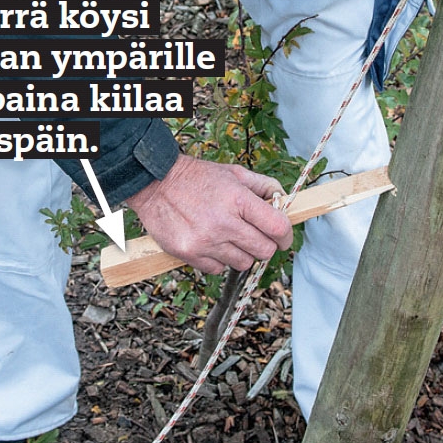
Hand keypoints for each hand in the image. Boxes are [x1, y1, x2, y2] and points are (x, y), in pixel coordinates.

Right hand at [126, 155, 292, 273]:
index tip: (284, 237)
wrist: (155, 183)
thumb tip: (284, 200)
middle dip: (265, 245)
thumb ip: (263, 185)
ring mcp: (206, 241)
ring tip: (229, 237)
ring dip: (241, 253)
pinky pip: (218, 269)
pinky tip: (211, 243)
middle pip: (264, 251)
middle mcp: (224, 223)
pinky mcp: (190, 254)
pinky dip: (219, 260)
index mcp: (239, 199)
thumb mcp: (234, 172)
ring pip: (243, 263)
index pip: (278, 228)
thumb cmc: (197, 177)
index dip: (287, 235)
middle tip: (256, 236)